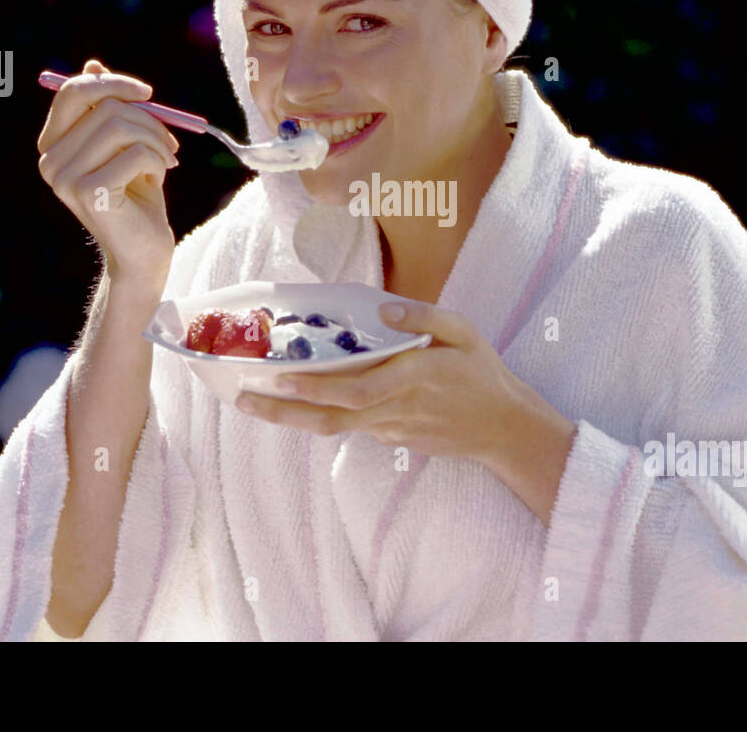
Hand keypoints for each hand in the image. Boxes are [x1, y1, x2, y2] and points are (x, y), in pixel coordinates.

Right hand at [37, 59, 180, 293]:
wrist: (144, 251)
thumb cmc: (137, 196)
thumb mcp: (125, 145)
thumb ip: (107, 109)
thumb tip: (92, 65)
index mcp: (53, 145)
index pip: (72, 92)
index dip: (113, 84)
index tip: (148, 93)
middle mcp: (51, 160)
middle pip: (103, 106)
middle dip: (148, 118)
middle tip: (170, 141)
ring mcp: (65, 178)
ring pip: (121, 126)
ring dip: (156, 139)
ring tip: (166, 161)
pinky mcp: (89, 192)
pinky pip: (136, 152)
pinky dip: (158, 161)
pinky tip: (157, 180)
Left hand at [235, 299, 562, 467]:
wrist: (504, 430)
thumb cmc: (483, 374)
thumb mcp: (465, 332)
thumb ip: (424, 318)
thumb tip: (383, 308)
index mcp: (411, 379)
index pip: (354, 390)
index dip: (315, 388)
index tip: (279, 377)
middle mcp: (394, 409)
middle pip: (330, 417)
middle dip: (283, 409)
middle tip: (242, 397)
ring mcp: (390, 429)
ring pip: (332, 428)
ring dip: (290, 418)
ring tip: (252, 403)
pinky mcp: (390, 439)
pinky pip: (349, 427)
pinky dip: (316, 417)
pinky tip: (290, 402)